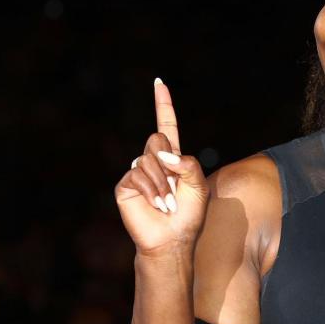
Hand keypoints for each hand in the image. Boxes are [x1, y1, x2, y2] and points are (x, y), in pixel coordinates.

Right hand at [115, 79, 209, 256]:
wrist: (172, 240)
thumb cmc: (188, 216)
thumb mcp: (199, 186)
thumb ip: (188, 164)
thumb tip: (163, 153)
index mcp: (172, 158)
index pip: (166, 125)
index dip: (163, 105)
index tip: (159, 83)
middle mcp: (153, 161)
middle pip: (157, 139)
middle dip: (169, 162)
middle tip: (175, 189)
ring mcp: (137, 171)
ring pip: (148, 158)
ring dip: (163, 183)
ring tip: (168, 204)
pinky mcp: (125, 185)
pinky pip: (137, 173)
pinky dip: (151, 189)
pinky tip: (158, 205)